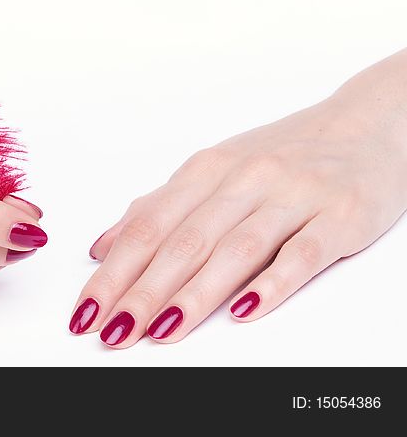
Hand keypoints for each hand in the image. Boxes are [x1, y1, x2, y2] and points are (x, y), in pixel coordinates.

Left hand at [70, 49, 406, 345]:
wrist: (368, 122)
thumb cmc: (282, 154)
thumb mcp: (214, 172)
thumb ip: (158, 208)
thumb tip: (101, 248)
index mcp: (205, 171)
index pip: (147, 228)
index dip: (113, 273)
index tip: (86, 311)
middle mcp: (243, 180)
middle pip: (183, 242)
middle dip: (142, 292)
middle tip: (112, 331)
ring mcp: (292, 196)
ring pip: (235, 250)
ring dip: (194, 294)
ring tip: (160, 330)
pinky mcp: (339, 215)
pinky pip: (303, 253)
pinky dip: (273, 282)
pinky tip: (243, 311)